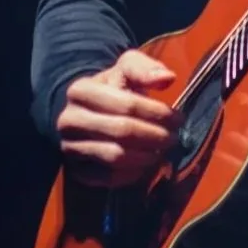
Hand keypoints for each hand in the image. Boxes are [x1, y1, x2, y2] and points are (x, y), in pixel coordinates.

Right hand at [57, 49, 181, 187]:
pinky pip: (108, 177)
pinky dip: (132, 174)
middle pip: (122, 132)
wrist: (87, 113)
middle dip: (155, 136)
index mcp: (80, 90)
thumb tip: (168, 78)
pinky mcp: (76, 171)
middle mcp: (69, 120)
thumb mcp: (126, 69)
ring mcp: (70, 147)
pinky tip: (146, 164)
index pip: (127, 105)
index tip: (178, 118)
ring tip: (162, 150)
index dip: (158, 113)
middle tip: (173, 138)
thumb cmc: (112, 88)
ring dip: (146, 156)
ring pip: (116, 157)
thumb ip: (145, 69)